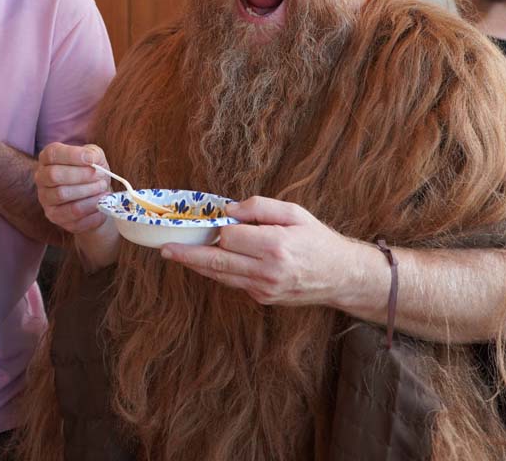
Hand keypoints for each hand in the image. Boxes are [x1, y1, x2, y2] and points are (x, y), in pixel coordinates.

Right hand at [35, 142, 110, 234]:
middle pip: (54, 175)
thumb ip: (92, 153)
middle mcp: (42, 178)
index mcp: (48, 159)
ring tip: (102, 188)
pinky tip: (101, 203)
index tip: (91, 160)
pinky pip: (72, 214)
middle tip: (100, 175)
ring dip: (87, 191)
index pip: (53, 154)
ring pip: (62, 194)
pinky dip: (91, 208)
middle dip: (81, 175)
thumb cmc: (92, 173)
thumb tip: (91, 158)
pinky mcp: (55, 217)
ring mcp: (46, 200)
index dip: (72, 155)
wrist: (96, 197)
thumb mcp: (94, 157)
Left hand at [160, 196, 364, 307]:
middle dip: (188, 254)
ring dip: (196, 265)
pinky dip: (219, 271)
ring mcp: (264, 288)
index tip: (213, 220)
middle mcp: (267, 270)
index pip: (230, 237)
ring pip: (220, 275)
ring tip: (175, 255)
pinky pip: (233, 282)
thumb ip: (260, 207)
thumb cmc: (317, 240)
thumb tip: (228, 211)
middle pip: (217, 261)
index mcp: (275, 246)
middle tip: (165, 248)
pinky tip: (207, 262)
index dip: (220, 227)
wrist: (339, 276)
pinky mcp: (263, 298)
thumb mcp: (295, 213)